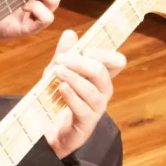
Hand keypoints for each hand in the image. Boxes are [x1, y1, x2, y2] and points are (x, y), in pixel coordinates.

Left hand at [44, 30, 125, 158]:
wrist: (49, 132)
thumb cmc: (58, 100)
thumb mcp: (56, 73)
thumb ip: (64, 55)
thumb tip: (70, 33)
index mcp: (100, 78)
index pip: (116, 62)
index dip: (105, 53)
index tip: (85, 49)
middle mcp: (103, 92)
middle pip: (102, 72)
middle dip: (82, 62)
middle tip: (62, 58)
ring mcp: (96, 108)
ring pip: (93, 90)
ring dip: (74, 78)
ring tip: (57, 71)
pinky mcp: (86, 123)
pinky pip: (82, 107)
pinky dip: (71, 96)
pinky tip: (61, 88)